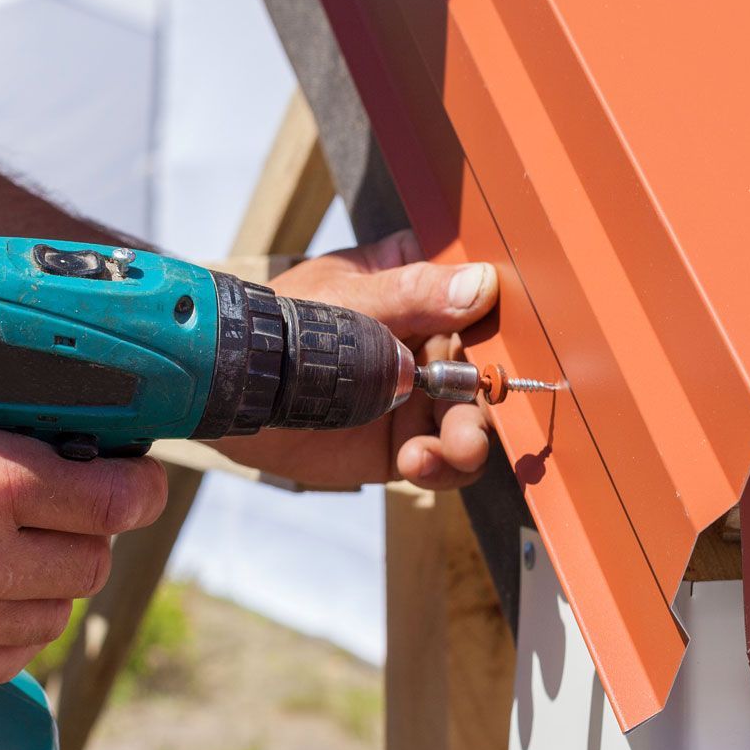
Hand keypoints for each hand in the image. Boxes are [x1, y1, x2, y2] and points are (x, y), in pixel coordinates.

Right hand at [0, 382, 167, 689]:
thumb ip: (3, 434)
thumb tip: (79, 442)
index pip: (116, 501)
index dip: (138, 490)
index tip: (137, 485)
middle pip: (92, 562)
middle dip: (83, 535)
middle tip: (56, 515)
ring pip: (56, 614)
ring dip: (46, 586)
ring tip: (8, 557)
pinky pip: (11, 658)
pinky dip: (8, 630)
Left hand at [217, 229, 499, 488]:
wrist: (235, 389)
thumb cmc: (288, 324)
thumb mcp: (353, 299)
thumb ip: (415, 293)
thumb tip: (481, 283)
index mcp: (421, 287)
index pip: (480, 297)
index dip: (504, 321)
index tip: (514, 341)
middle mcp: (430, 342)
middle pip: (486, 367)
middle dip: (490, 395)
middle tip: (479, 414)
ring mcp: (420, 396)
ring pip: (471, 418)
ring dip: (471, 437)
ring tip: (456, 449)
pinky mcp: (404, 442)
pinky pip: (442, 459)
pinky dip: (442, 466)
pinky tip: (420, 462)